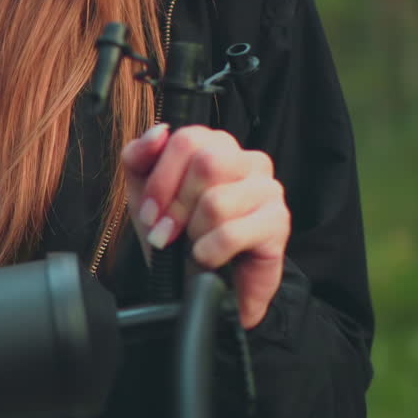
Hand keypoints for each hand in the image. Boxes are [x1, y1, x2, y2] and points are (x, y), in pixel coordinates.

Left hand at [122, 124, 289, 328]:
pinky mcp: (279, 222)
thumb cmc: (176, 237)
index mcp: (217, 146)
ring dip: (193, 232)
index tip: (150, 212)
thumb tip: (158, 133)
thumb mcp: (144, 195)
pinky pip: (232, 232)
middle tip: (165, 233)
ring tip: (193, 246)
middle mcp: (248, 161)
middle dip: (176, 206)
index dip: (161, 180)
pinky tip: (208, 258)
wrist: (199, 285)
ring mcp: (268, 189)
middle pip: (206, 163)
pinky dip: (209, 251)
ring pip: (217, 200)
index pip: (188, 139)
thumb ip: (139, 157)